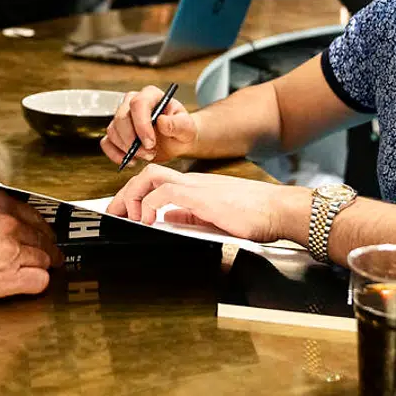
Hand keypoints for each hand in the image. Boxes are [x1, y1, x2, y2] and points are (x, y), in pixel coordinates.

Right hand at [0, 184, 62, 302]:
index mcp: (0, 204)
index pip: (34, 214)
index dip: (40, 225)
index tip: (42, 231)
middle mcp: (11, 226)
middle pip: (42, 237)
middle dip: (46, 245)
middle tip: (50, 252)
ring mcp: (12, 253)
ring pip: (44, 258)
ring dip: (43, 263)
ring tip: (43, 267)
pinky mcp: (8, 280)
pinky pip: (38, 281)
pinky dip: (39, 281)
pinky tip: (34, 281)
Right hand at [99, 86, 197, 165]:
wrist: (176, 141)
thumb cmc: (181, 130)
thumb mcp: (187, 128)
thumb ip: (178, 124)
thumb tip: (162, 121)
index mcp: (151, 95)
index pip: (138, 104)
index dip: (141, 124)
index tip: (150, 143)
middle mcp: (132, 103)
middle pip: (121, 117)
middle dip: (133, 140)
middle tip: (149, 153)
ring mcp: (122, 117)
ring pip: (112, 131)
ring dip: (127, 148)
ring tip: (146, 156)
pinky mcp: (116, 133)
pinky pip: (106, 142)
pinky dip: (115, 154)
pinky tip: (131, 161)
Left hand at [105, 165, 309, 244]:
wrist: (281, 210)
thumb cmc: (256, 216)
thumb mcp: (215, 218)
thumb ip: (190, 217)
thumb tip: (168, 220)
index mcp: (195, 187)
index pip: (155, 182)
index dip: (134, 195)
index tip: (122, 212)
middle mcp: (193, 181)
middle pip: (147, 175)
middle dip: (125, 193)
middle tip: (114, 213)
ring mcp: (197, 186)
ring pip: (151, 177)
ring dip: (132, 195)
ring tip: (126, 216)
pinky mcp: (203, 196)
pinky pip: (166, 192)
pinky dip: (150, 204)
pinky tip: (148, 220)